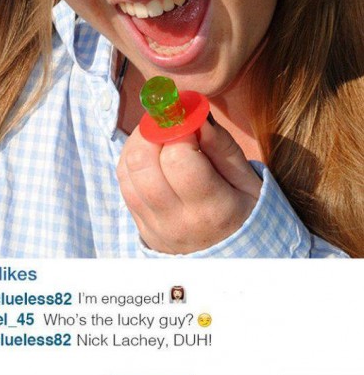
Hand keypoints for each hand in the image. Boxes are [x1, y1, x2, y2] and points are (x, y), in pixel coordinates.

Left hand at [117, 116, 262, 253]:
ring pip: (127, 172)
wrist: (235, 259)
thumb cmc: (246, 213)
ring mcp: (154, 227)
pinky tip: (151, 153)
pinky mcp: (141, 228)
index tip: (187, 115)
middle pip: (143, 164)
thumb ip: (221, 147)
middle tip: (168, 119)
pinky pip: (125, 186)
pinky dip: (133, 161)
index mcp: (211, 210)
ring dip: (139, 142)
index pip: (178, 158)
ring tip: (160, 134)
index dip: (178, 127)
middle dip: (151, 130)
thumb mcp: (248, 181)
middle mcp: (176, 222)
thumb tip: (195, 114)